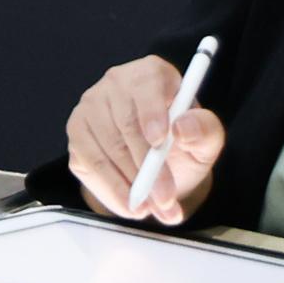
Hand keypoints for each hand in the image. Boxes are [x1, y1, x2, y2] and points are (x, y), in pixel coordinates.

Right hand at [67, 55, 223, 224]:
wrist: (160, 167)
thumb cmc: (183, 145)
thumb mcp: (206, 140)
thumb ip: (205, 130)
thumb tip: (183, 127)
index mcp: (151, 74)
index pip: (146, 84)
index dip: (152, 112)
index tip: (160, 142)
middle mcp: (116, 83)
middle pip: (125, 123)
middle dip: (147, 167)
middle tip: (165, 198)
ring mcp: (91, 106)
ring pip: (106, 147)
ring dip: (130, 184)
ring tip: (152, 208)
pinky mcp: (77, 132)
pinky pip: (89, 163)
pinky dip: (111, 189)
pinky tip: (129, 204)